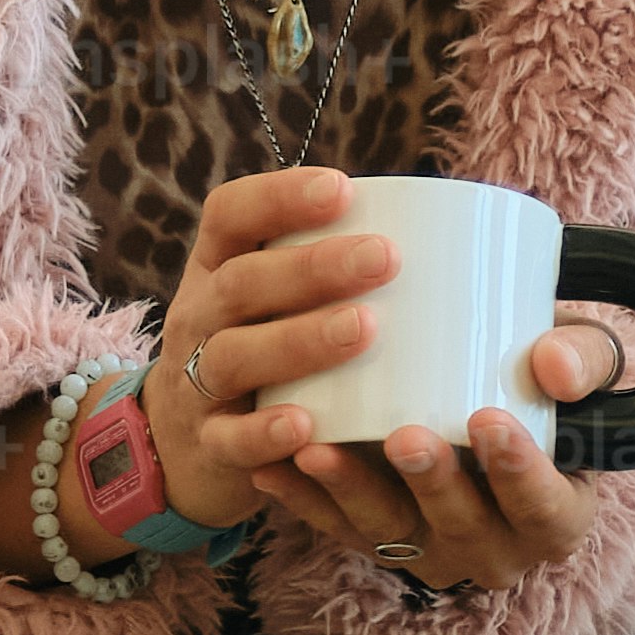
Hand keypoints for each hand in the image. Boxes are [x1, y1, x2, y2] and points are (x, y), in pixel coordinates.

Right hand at [139, 161, 393, 534]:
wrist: (178, 446)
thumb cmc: (258, 351)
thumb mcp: (270, 303)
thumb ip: (330, 271)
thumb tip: (457, 241)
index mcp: (217, 269)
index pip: (229, 215)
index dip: (278, 197)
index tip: (342, 189)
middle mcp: (199, 317)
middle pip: (241, 282)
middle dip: (312, 267)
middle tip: (384, 258)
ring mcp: (196, 382)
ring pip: (233, 354)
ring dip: (299, 340)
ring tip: (363, 328)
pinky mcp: (208, 445)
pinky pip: (230, 439)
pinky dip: (264, 432)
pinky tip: (306, 425)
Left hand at [264, 306, 612, 590]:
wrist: (497, 400)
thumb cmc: (543, 380)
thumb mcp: (583, 363)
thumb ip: (585, 357)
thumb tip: (555, 366)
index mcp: (556, 517)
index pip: (545, 508)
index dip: (520, 472)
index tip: (490, 419)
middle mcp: (495, 549)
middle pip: (463, 526)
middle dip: (431, 483)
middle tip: (403, 435)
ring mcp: (431, 552)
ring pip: (390, 533)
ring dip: (351, 493)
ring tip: (316, 450)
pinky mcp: (377, 541)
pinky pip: (336, 528)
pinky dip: (302, 499)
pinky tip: (270, 465)